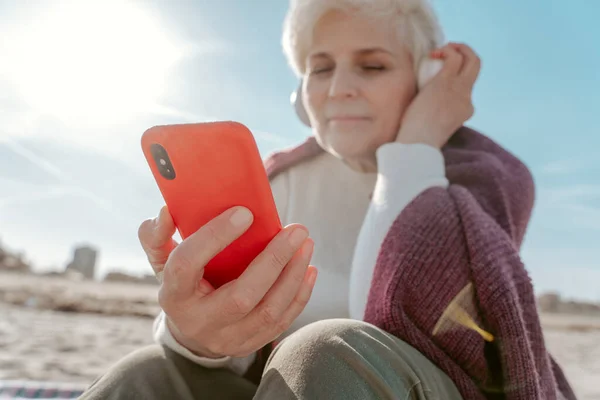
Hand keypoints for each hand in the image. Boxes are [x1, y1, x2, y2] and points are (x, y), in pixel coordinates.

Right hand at [138, 205, 316, 358]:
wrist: (191, 330)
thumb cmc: (182, 282)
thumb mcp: (162, 260)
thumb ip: (157, 235)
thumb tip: (167, 212)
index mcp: (174, 294)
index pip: (188, 264)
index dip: (214, 237)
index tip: (245, 212)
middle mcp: (199, 321)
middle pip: (241, 296)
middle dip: (273, 260)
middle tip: (296, 229)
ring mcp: (227, 337)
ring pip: (268, 312)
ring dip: (293, 275)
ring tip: (305, 244)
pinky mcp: (250, 344)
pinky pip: (282, 322)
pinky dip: (299, 294)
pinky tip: (309, 268)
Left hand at [396, 42, 480, 147]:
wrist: (419, 142)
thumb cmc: (418, 140)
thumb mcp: (430, 127)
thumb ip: (433, 118)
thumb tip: (420, 114)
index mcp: (465, 111)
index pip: (467, 90)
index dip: (455, 79)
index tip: (438, 79)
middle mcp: (467, 98)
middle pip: (476, 68)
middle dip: (467, 54)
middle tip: (450, 51)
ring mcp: (459, 89)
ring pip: (472, 59)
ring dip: (459, 48)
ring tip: (441, 49)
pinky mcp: (447, 81)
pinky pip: (454, 57)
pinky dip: (446, 50)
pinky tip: (432, 54)